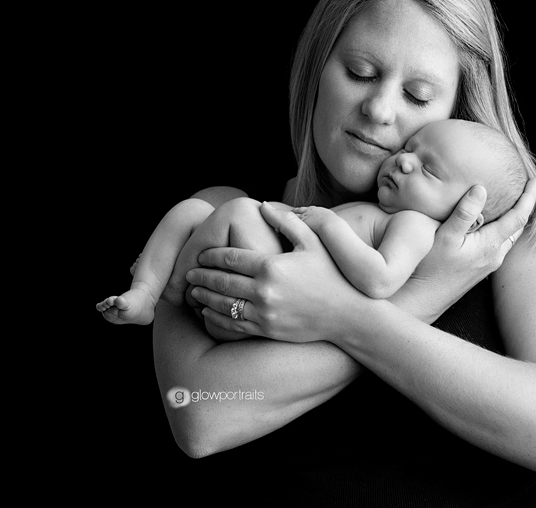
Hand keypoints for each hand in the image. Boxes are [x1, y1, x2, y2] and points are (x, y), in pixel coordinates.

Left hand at [185, 202, 363, 343]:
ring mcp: (264, 313)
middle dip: (201, 276)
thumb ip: (287, 221)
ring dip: (204, 297)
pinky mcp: (266, 330)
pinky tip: (208, 312)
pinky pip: (233, 324)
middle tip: (188, 273)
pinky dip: (215, 318)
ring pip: (222, 305)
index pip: (230, 258)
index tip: (201, 255)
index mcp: (271, 266)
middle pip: (221, 281)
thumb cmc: (332, 274)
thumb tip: (263, 205)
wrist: (347, 314)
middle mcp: (264, 290)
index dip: (211, 256)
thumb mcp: (313, 242)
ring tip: (194, 292)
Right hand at [390, 177, 535, 322]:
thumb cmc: (429, 267)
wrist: (422, 298)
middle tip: (528, 187)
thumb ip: (464, 213)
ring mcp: (487, 265)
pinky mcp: (479, 269)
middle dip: (525, 206)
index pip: (519, 217)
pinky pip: (498, 244)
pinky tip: (491, 223)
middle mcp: (494, 256)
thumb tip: (481, 189)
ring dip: (513, 219)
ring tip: (512, 201)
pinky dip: (501, 228)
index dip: (529, 197)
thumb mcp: (445, 236)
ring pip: (508, 237)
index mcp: (490, 245)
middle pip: (518, 227)